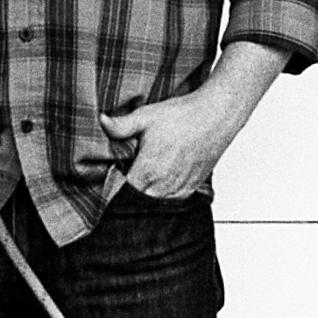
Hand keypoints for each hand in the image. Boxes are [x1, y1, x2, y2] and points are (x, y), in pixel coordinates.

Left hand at [99, 41, 288, 198]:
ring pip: (155, 202)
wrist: (216, 116)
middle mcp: (163, 186)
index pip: (121, 191)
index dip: (114, 183)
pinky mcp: (192, 188)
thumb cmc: (183, 116)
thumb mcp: (145, 116)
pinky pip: (172, 200)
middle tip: (129, 170)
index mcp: (148, 171)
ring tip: (147, 172)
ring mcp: (179, 189)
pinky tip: (162, 177)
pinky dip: (164, 193)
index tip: (114, 171)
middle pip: (137, 200)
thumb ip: (120, 125)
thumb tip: (100, 122)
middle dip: (129, 190)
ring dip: (147, 192)